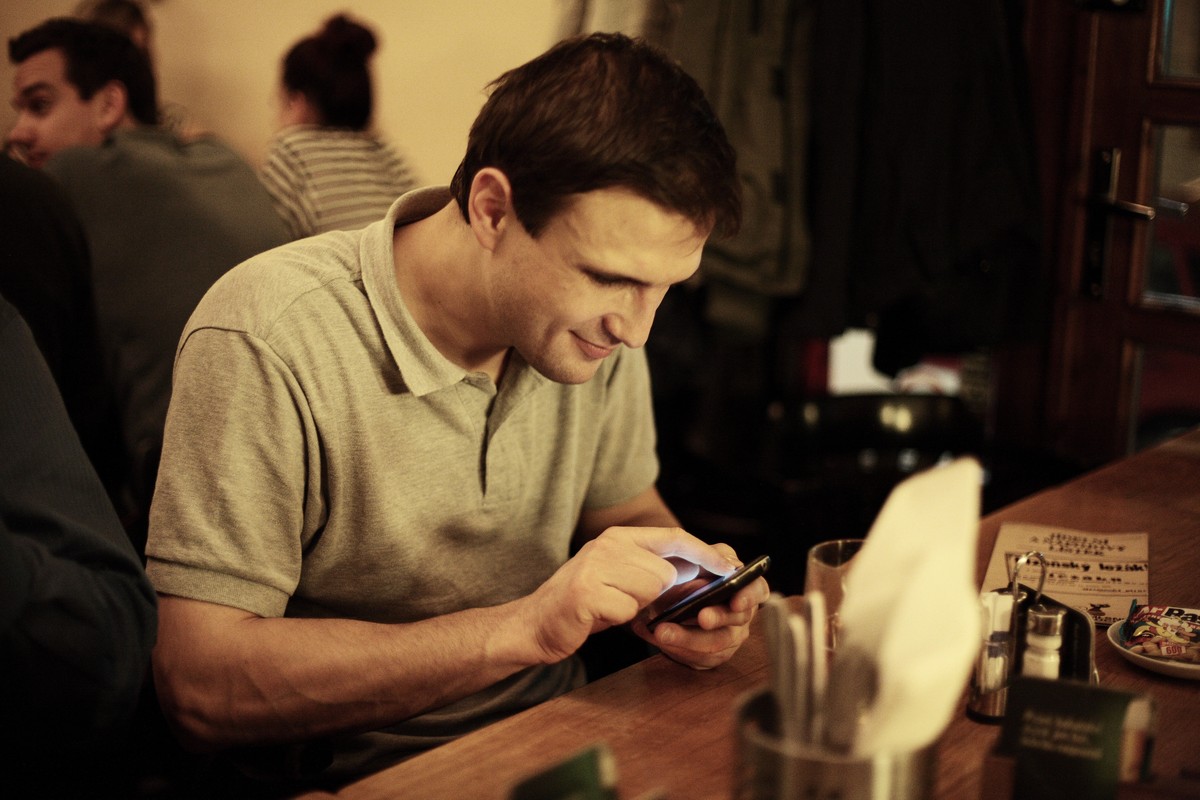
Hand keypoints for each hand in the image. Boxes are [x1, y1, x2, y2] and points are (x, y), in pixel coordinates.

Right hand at [517, 527, 740, 664]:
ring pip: (651, 590)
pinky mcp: (587, 593)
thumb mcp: (619, 578)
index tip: (729, 567)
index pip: (674, 537)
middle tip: (629, 602)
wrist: (535, 624)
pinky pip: (628, 611)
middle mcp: (607, 545)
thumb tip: (701, 576)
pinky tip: (599, 617)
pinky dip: (619, 621)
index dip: (704, 552)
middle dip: (657, 595)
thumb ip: (653, 571)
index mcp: (618, 537)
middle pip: (666, 571)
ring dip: (636, 609)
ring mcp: (595, 567)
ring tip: (610, 607)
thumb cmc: (583, 605)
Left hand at [632, 543, 769, 669]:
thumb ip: (716, 556)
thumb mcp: (702, 557)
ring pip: (715, 643)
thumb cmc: (689, 574)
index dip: (750, 597)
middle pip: (737, 620)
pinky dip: (678, 649)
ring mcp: (728, 637)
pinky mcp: (711, 656)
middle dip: (718, 618)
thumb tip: (728, 564)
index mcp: (743, 587)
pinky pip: (699, 658)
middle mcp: (740, 615)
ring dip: (688, 637)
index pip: (758, 590)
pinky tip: (659, 639)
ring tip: (663, 631)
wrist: (664, 598)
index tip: (736, 601)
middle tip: (701, 616)